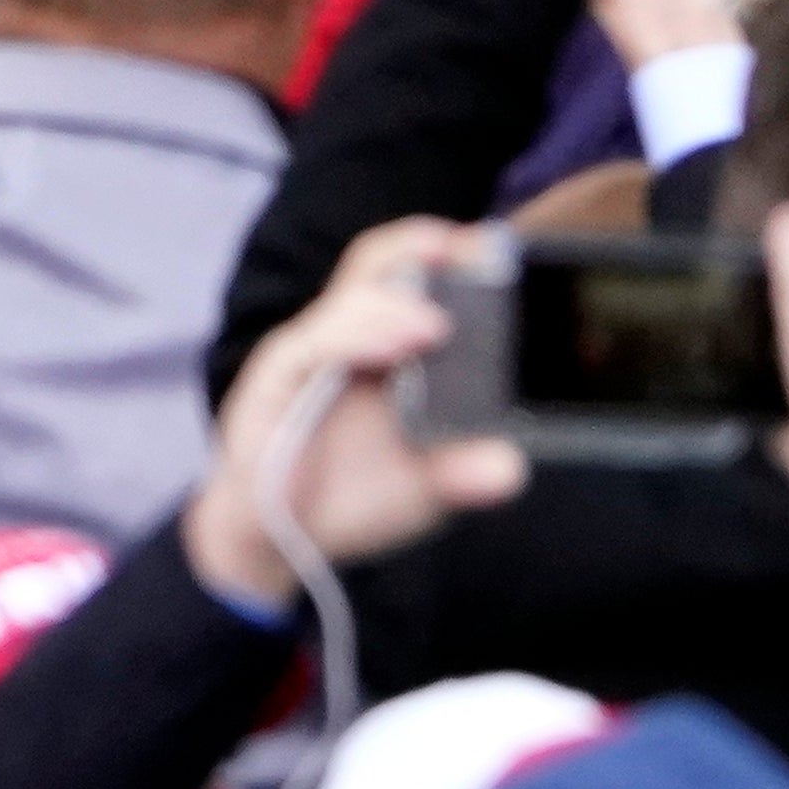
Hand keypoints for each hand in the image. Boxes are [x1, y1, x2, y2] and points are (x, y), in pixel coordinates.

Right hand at [186, 215, 525, 609]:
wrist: (276, 541)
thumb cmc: (350, 497)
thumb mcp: (422, 488)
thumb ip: (461, 472)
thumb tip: (512, 466)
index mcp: (381, 348)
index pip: (409, 276)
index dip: (448, 254)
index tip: (495, 247)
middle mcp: (344, 337)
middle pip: (376, 265)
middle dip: (420, 247)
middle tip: (471, 249)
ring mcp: (308, 353)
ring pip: (348, 298)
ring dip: (396, 306)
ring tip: (437, 325)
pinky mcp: (276, 377)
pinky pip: (316, 342)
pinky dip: (357, 337)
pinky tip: (394, 349)